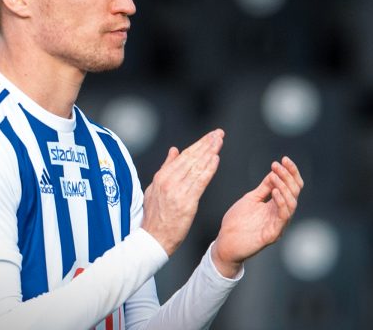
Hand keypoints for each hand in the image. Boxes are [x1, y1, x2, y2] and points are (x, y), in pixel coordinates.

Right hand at [141, 129, 223, 255]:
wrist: (153, 239)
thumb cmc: (155, 217)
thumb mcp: (154, 188)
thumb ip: (166, 168)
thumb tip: (174, 150)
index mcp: (161, 177)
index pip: (183, 156)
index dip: (198, 144)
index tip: (209, 136)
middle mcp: (169, 181)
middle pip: (191, 158)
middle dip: (206, 144)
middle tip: (218, 134)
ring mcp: (177, 191)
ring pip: (196, 166)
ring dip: (210, 152)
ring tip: (219, 142)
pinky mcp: (186, 202)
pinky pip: (200, 181)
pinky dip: (208, 169)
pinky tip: (216, 159)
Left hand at [212, 156, 302, 277]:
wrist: (225, 243)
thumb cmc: (237, 222)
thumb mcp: (251, 199)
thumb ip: (264, 188)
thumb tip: (274, 172)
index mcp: (276, 206)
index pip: (291, 186)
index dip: (290, 172)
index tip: (284, 159)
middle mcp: (280, 215)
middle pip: (294, 193)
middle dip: (288, 176)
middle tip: (278, 165)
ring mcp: (278, 225)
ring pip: (291, 204)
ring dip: (285, 187)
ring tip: (276, 175)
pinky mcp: (272, 234)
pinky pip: (283, 217)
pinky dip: (281, 202)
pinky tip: (275, 191)